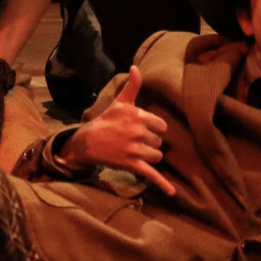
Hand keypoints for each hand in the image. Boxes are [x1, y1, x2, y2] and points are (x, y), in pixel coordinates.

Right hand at [60, 66, 176, 196]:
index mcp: (138, 116)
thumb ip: (132, 86)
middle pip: (159, 141)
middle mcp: (138, 132)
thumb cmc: (106, 121)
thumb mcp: (120, 102)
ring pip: (157, 156)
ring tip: (135, 152)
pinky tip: (173, 193)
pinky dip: (163, 184)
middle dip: (150, 142)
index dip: (154, 129)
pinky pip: (151, 175)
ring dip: (150, 156)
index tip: (143, 129)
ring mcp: (135, 150)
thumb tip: (136, 67)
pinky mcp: (131, 165)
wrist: (86, 142)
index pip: (162, 126)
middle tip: (135, 141)